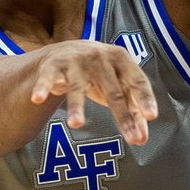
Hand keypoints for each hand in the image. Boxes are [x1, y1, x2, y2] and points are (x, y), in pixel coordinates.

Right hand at [29, 40, 157, 144]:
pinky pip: (48, 80)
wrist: (68, 50)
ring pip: (77, 87)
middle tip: (131, 138)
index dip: (144, 98)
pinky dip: (42, 88)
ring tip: (77, 124)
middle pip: (113, 91)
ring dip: (76, 106)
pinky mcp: (54, 66)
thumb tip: (142, 139)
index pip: (136, 81)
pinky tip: (37, 99)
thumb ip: (133, 110)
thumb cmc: (100, 74)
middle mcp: (100, 58)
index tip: (151, 116)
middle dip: (122, 116)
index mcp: (121, 60)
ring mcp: (76, 61)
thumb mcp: (118, 86)